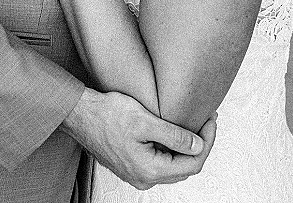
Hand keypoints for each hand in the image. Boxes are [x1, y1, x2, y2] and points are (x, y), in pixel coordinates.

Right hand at [62, 88, 216, 190]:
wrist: (81, 115)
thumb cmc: (107, 114)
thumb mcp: (144, 120)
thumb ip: (173, 135)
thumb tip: (198, 145)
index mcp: (149, 170)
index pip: (192, 163)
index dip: (207, 141)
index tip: (212, 119)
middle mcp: (144, 178)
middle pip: (184, 168)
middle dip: (200, 144)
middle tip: (207, 119)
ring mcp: (137, 174)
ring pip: (173, 166)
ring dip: (186, 147)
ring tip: (195, 123)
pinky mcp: (132, 165)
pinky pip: (161, 162)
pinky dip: (173, 148)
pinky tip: (175, 131)